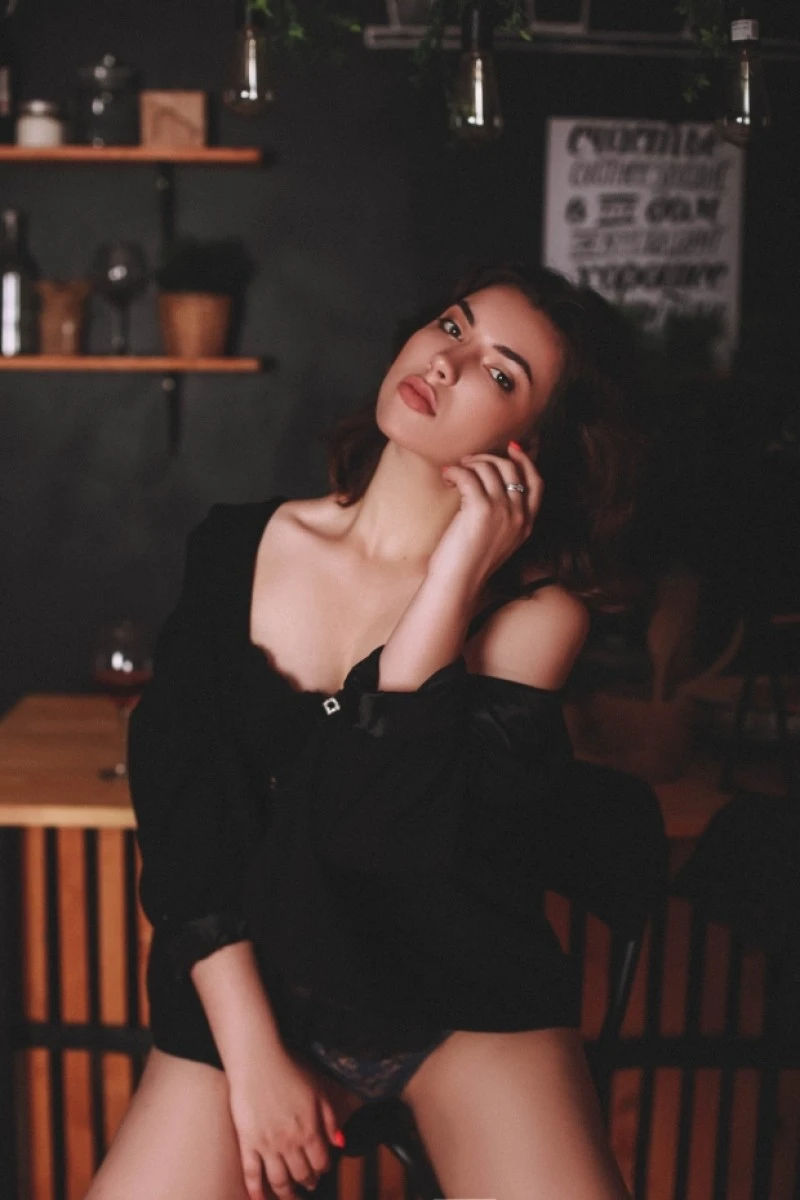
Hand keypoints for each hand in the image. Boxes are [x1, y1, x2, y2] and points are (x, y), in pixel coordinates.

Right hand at [228, 1046, 341, 1198]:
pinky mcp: (247, 1143)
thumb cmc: (290, 1071)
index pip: (321, 1163)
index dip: (323, 1169)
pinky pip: (251, 1174)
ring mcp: (267, 1146)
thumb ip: (330, 1119)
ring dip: (286, 1194)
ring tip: (290, 1196)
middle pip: (302, 1175)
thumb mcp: (319, 1091)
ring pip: (279, 1181)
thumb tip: (340, 1143)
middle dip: (308, 1183)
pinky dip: (256, 1191)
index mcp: (310, 1131)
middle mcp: (290, 1143)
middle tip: (308, 1185)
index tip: (322, 1169)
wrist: (259, 1061)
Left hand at [427, 441, 543, 591]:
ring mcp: (502, 512)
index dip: (526, 461)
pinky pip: (469, 475)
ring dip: (469, 463)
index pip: (536, 483)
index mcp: (526, 524)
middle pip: (512, 469)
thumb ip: (502, 517)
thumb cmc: (469, 564)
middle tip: (469, 461)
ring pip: (490, 469)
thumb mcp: (496, 540)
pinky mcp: (481, 510)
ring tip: (454, 472)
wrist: (458, 583)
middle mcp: (519, 516)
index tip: (512, 448)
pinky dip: (455, 471)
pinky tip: (447, 476)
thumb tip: (490, 486)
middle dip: (489, 458)